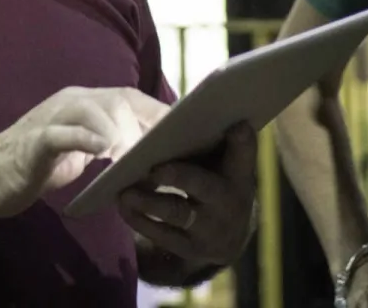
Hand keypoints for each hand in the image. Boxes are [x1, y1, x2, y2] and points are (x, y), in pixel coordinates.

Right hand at [0, 86, 167, 218]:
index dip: (161, 112)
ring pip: (95, 110)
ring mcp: (51, 117)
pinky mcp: (35, 140)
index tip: (192, 130)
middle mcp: (70, 101)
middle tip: (175, 146)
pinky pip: (63, 134)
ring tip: (143, 156)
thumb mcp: (79, 154)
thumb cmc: (36, 167)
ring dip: (123, 131)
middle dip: (150, 120)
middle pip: (119, 98)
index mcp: (83, 103)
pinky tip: (104, 151)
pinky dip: (85, 139)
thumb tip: (152, 156)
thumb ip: (108, 146)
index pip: (131, 98)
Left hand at [118, 122, 257, 268]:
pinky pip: (162, 235)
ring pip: (177, 212)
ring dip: (149, 201)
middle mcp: (226, 202)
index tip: (237, 126)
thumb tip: (167, 120)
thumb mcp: (223, 164)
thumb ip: (209, 143)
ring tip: (126, 192)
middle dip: (180, 176)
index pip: (243, 156)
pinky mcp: (188, 247)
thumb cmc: (218, 183)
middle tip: (154, 168)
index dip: (242, 142)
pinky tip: (124, 206)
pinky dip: (140, 220)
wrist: (229, 236)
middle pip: (204, 187)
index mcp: (237, 175)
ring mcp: (208, 228)